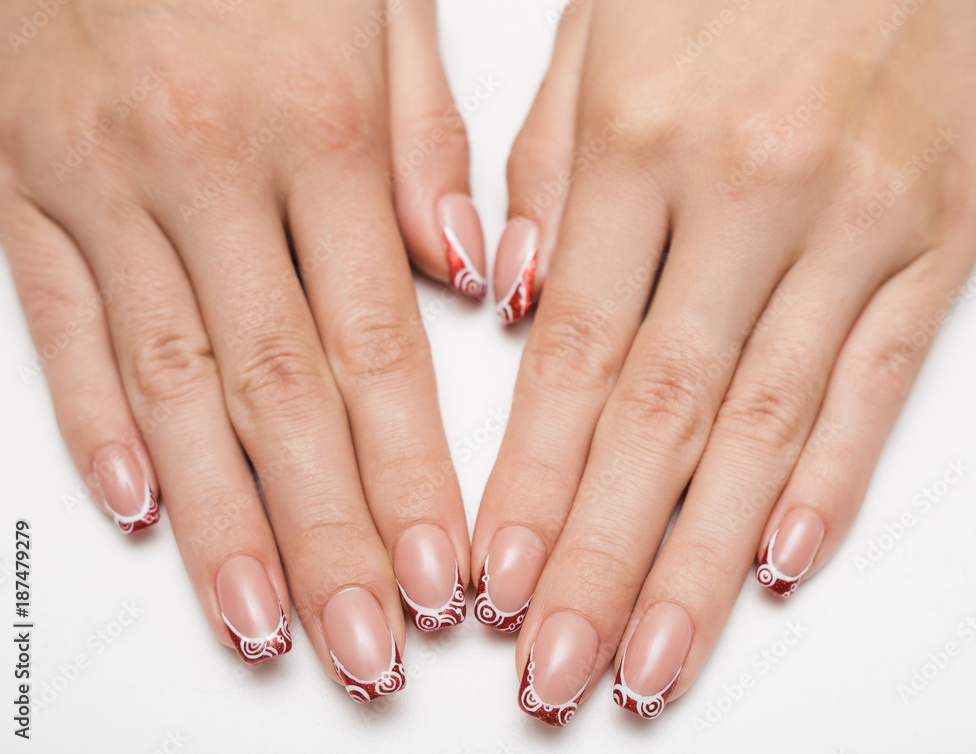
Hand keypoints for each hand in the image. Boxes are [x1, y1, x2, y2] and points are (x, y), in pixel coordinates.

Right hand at [0, 0, 482, 700]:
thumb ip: (420, 141)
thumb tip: (460, 273)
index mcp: (310, 129)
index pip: (376, 349)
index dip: (412, 477)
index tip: (443, 571)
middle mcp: (203, 172)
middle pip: (279, 397)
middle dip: (329, 539)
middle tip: (369, 643)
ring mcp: (100, 186)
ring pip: (169, 389)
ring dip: (222, 521)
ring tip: (265, 622)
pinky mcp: (21, 185)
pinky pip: (59, 325)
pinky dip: (94, 425)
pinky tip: (140, 507)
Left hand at [474, 0, 975, 724]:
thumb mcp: (600, 38)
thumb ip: (547, 176)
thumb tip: (509, 299)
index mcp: (641, 146)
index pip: (571, 359)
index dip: (529, 482)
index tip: (495, 579)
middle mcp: (746, 198)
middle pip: (657, 419)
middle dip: (600, 560)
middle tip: (558, 666)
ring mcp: (851, 224)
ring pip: (762, 425)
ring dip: (701, 559)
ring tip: (651, 656)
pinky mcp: (938, 237)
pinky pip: (877, 379)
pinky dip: (831, 478)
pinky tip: (782, 561)